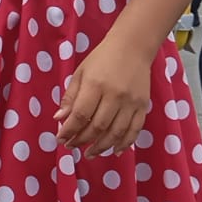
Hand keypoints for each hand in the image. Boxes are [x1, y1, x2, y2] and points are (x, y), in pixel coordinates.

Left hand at [56, 35, 152, 158]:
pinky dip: (125, 143)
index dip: (69, 130)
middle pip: (97, 126)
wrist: (132, 47)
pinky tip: (114, 151)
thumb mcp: (80, 73)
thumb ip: (70, 97)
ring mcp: (131, 102)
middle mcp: (115, 95)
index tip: (60, 139)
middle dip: (82, 140)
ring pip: (116, 132)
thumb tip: (59, 119)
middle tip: (71, 146)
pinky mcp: (143, 106)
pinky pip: (134, 130)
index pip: (80, 115)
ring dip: (101, 147)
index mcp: (96, 85)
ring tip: (90, 153)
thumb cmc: (101, 59)